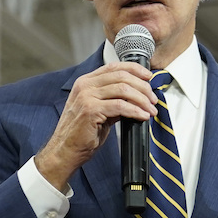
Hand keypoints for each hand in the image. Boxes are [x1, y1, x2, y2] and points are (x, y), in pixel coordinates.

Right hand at [35, 62, 157, 190]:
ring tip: (151, 110)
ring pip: (123, 90)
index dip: (135, 69)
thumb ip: (113, 100)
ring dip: (142, 100)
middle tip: (153, 99)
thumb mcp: (98, 111)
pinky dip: (135, 111)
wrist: (64, 151)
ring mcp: (86, 97)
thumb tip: (136, 97)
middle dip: (143, 87)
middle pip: (122, 76)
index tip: (149, 77)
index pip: (114, 67)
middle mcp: (84, 85)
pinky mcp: (90, 110)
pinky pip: (120, 106)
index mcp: (85, 82)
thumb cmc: (80, 134)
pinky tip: (142, 116)